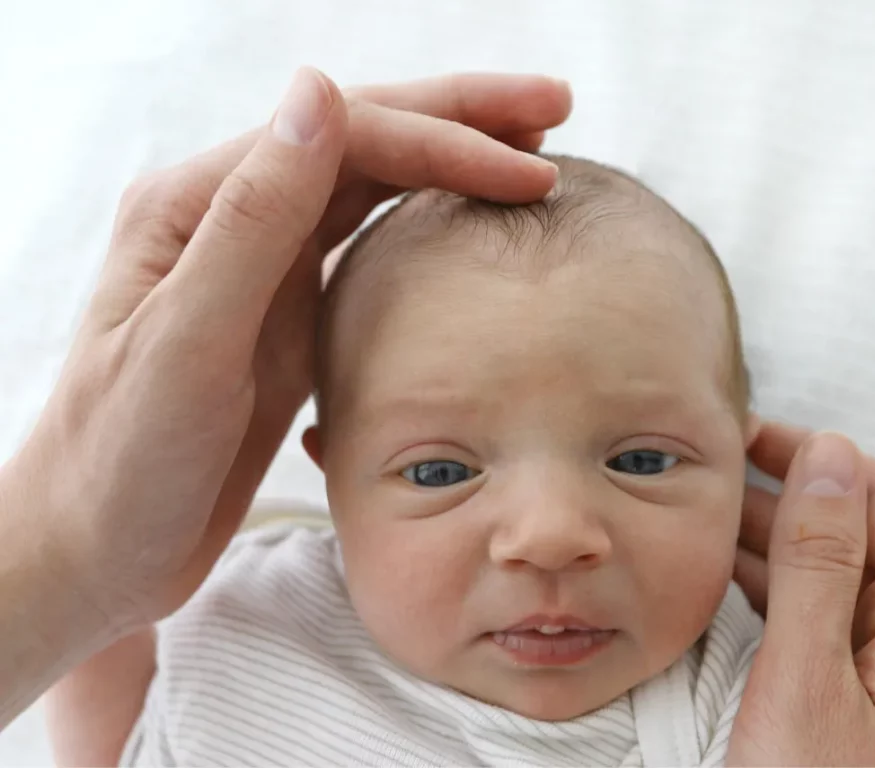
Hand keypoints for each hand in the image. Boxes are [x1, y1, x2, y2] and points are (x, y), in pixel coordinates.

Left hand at [12, 67, 571, 632]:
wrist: (99, 548)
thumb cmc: (123, 459)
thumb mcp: (186, 342)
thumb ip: (253, 220)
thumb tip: (319, 91)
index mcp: (198, 204)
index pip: (347, 136)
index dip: (447, 141)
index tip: (534, 170)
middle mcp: (234, 219)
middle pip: (367, 139)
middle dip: (465, 118)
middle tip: (553, 106)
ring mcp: (264, 268)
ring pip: (375, 188)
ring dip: (452, 161)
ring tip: (529, 153)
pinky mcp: (287, 317)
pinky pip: (368, 248)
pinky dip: (427, 224)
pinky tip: (468, 225)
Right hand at [729, 422, 874, 765]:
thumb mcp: (806, 682)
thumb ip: (819, 566)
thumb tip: (830, 454)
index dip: (816, 454)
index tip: (742, 439)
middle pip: (869, 538)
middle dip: (789, 499)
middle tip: (707, 484)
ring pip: (850, 585)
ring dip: (782, 549)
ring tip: (707, 532)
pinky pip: (841, 630)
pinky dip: (789, 600)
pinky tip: (738, 597)